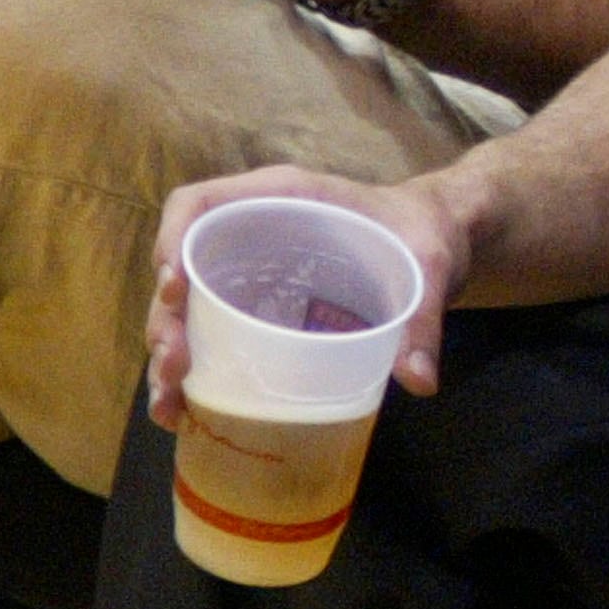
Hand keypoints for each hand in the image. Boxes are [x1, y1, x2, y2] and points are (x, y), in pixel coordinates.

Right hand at [146, 168, 466, 429]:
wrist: (441, 234)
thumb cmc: (427, 230)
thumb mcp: (431, 264)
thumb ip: (424, 316)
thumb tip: (419, 381)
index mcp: (284, 198)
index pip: (202, 203)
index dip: (173, 239)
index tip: (173, 288)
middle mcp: (255, 230)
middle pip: (183, 265)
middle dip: (166, 319)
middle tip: (174, 368)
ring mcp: (253, 269)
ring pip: (189, 306)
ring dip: (169, 353)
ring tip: (170, 406)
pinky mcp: (261, 303)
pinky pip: (213, 329)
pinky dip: (196, 367)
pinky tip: (190, 410)